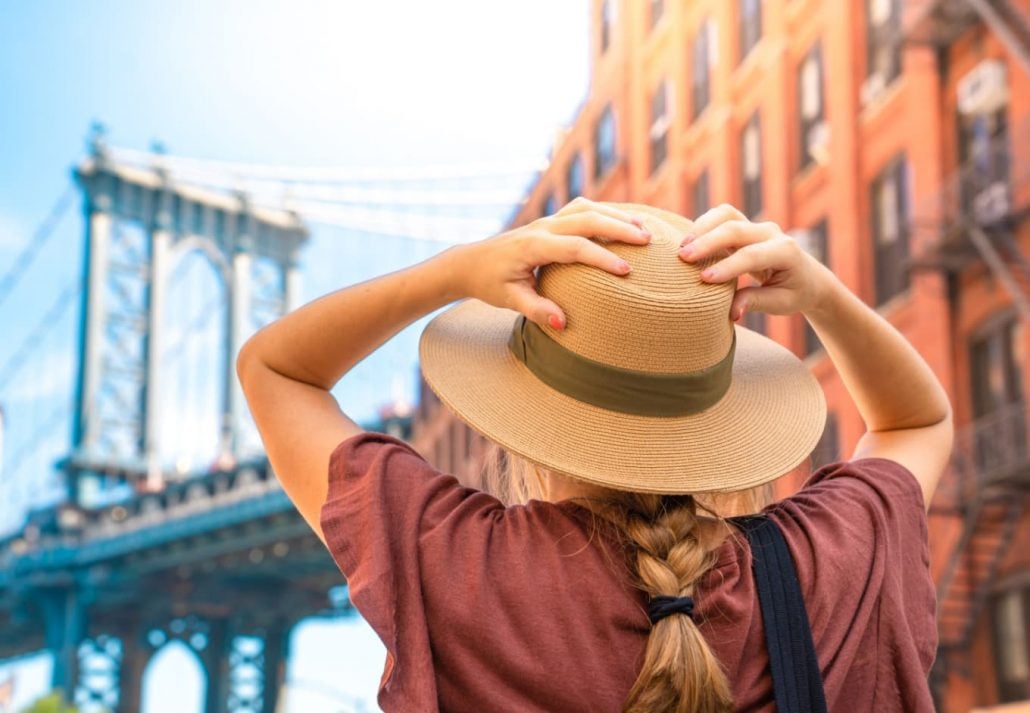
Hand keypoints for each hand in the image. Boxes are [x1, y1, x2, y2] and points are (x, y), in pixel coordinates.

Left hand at [453, 197, 651, 328]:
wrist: (470, 263)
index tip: (626, 271)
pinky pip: (582, 209)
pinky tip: (623, 222)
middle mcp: (542, 227)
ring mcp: (546, 221)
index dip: (602, 258)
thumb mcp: (509, 300)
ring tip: (643, 229)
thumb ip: (536, 310)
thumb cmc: (489, 283)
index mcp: (533, 246)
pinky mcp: (550, 222)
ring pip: (586, 208)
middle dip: (619, 228)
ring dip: (616, 215)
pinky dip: (605, 212)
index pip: (575, 247)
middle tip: (647, 242)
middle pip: (587, 219)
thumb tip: (563, 323)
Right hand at [677, 204, 835, 321]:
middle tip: (683, 258)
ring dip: (701, 227)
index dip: (727, 266)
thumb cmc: (793, 293)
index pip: (751, 255)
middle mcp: (771, 233)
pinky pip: (721, 216)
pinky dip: (703, 225)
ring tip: (681, 247)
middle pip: (735, 229)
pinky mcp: (743, 224)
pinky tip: (688, 242)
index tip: (704, 279)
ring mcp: (756, 225)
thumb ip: (756, 302)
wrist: (807, 276)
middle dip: (707, 242)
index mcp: (785, 251)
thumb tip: (732, 312)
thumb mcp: (781, 303)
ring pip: (726, 214)